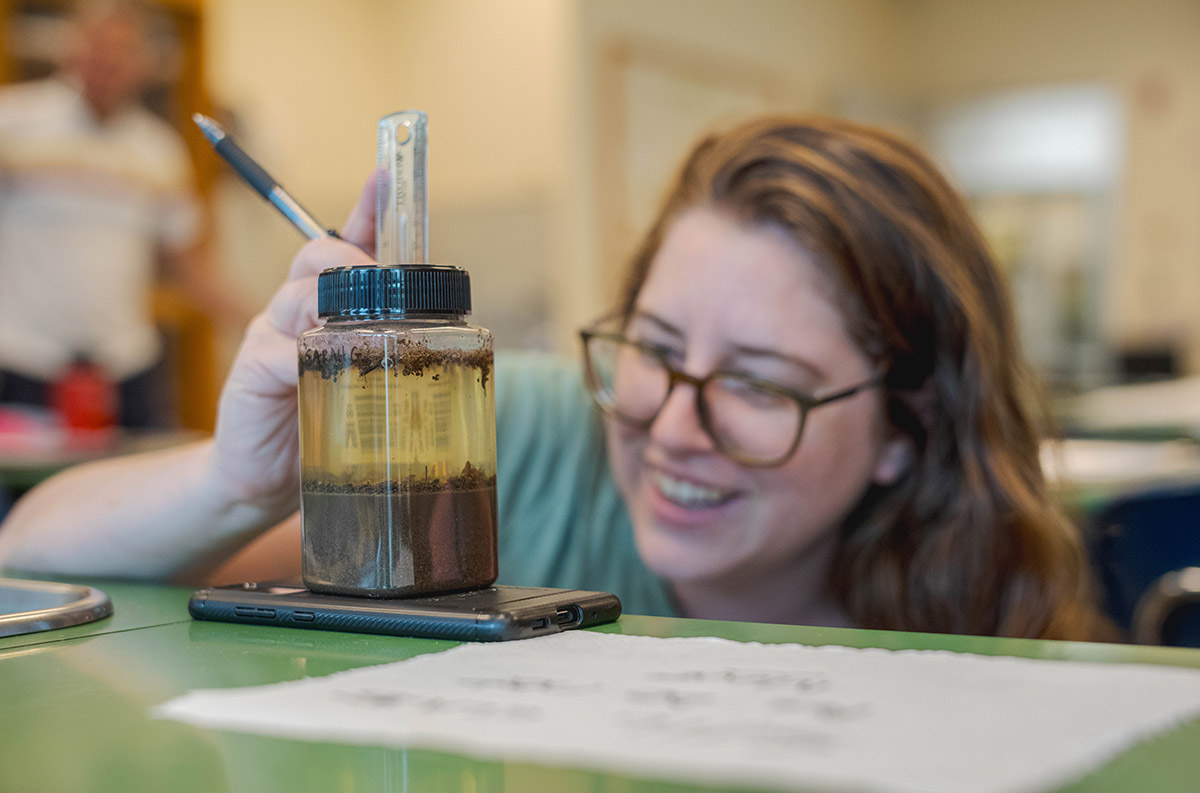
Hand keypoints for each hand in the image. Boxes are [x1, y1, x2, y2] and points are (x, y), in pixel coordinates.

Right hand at [207, 173, 378, 520]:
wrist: (259, 481)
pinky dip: (307, 356)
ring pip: (299, 294)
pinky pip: (281, 351)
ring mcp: (270, 337)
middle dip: (353, 258)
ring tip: (364, 321)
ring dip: (332, 300)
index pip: (347, 244)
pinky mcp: (252, 372)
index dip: (367, 210)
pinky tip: (324, 367)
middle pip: (319, 257)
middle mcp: (295, 312)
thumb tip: (448, 337)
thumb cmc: (322, 426)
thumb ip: (390, 352)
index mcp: (326, 307)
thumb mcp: (363, 384)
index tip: (386, 175)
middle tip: (383, 279)